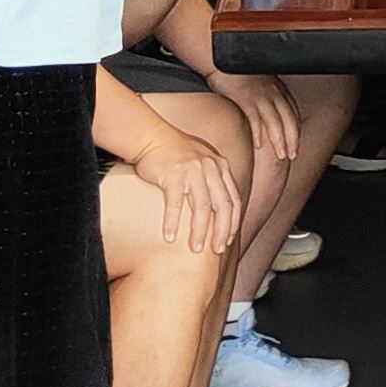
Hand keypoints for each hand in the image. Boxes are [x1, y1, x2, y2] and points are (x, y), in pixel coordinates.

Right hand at [134, 130, 240, 255]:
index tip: (229, 240)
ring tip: (195, 249)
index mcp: (220, 166)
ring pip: (202, 207)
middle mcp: (210, 168)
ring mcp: (193, 170)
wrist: (151, 136)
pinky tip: (170, 236)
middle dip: (222, 231)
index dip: (232, 222)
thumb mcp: (203, 161)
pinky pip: (175, 203)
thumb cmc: (175, 153)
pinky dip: (173, 222)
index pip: (233, 199)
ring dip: (199, 231)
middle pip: (222, 206)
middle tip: (217, 250)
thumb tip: (219, 208)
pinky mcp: (173, 174)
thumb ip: (213, 179)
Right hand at [213, 67, 300, 177]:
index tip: (296, 144)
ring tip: (281, 155)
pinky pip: (255, 118)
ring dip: (279, 140)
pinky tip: (259, 145)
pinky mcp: (245, 98)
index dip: (295, 130)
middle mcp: (272, 92)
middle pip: (288, 119)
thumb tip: (267, 112)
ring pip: (275, 121)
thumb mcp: (258, 82)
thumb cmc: (236, 72)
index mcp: (277, 89)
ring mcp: (260, 95)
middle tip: (292, 155)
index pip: (292, 113)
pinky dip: (258, 132)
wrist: (220, 59)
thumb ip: (265, 96)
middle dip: (292, 139)